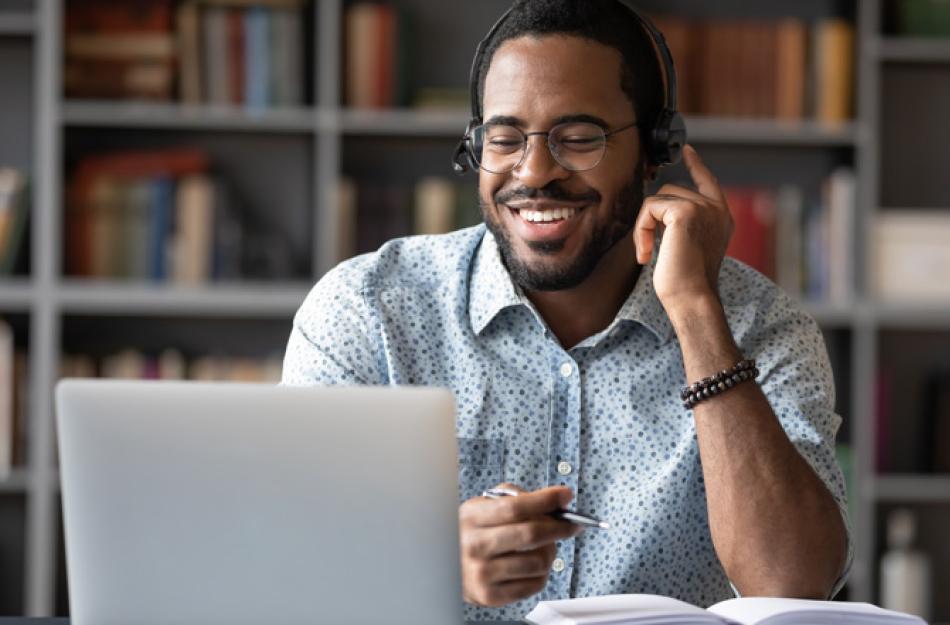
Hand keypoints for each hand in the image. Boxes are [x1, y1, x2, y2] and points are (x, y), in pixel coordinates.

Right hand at [458, 483, 582, 606]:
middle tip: (572, 523)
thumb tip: (554, 501)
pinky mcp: (490, 595)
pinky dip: (543, 572)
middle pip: (531, 534)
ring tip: (547, 546)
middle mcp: (474, 545)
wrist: (445, 566)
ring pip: (538, 561)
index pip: (515, 507)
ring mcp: (482, 573)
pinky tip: (535, 564)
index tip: (565, 495)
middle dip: (560, 526)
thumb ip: (513, 497)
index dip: (545, 500)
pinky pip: (534, 584)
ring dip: (552, 551)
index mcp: (471, 517)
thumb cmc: (471, 532)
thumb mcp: (481, 507)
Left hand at [633, 144, 732, 308]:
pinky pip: (649, 208)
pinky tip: (645, 254)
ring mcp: (703, 207)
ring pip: (658, 199)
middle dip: (652, 219)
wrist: (692, 298)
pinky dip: (640, 230)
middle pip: (670, 192)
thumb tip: (657, 208)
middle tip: (648, 250)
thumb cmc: (686, 284)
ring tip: (648, 253)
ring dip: (644, 226)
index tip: (686, 150)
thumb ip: (681, 223)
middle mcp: (716, 209)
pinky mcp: (685, 211)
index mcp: (721, 218)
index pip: (708, 182)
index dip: (696, 165)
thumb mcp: (687, 246)